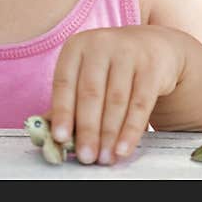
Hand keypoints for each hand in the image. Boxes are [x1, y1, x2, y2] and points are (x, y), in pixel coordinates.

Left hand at [46, 25, 186, 164]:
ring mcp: (127, 53)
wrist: (152, 45)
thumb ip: (68, 100)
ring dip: (109, 134)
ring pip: (116, 100)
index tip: (59, 137)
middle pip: (91, 93)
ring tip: (104, 157)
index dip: (61, 111)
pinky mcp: (151, 66)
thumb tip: (49, 134)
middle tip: (86, 156)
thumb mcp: (86, 73)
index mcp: (76, 47)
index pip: (64, 82)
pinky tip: (124, 148)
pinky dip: (131, 129)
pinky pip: (140, 103)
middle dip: (87, 129)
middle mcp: (100, 44)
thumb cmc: (110, 66)